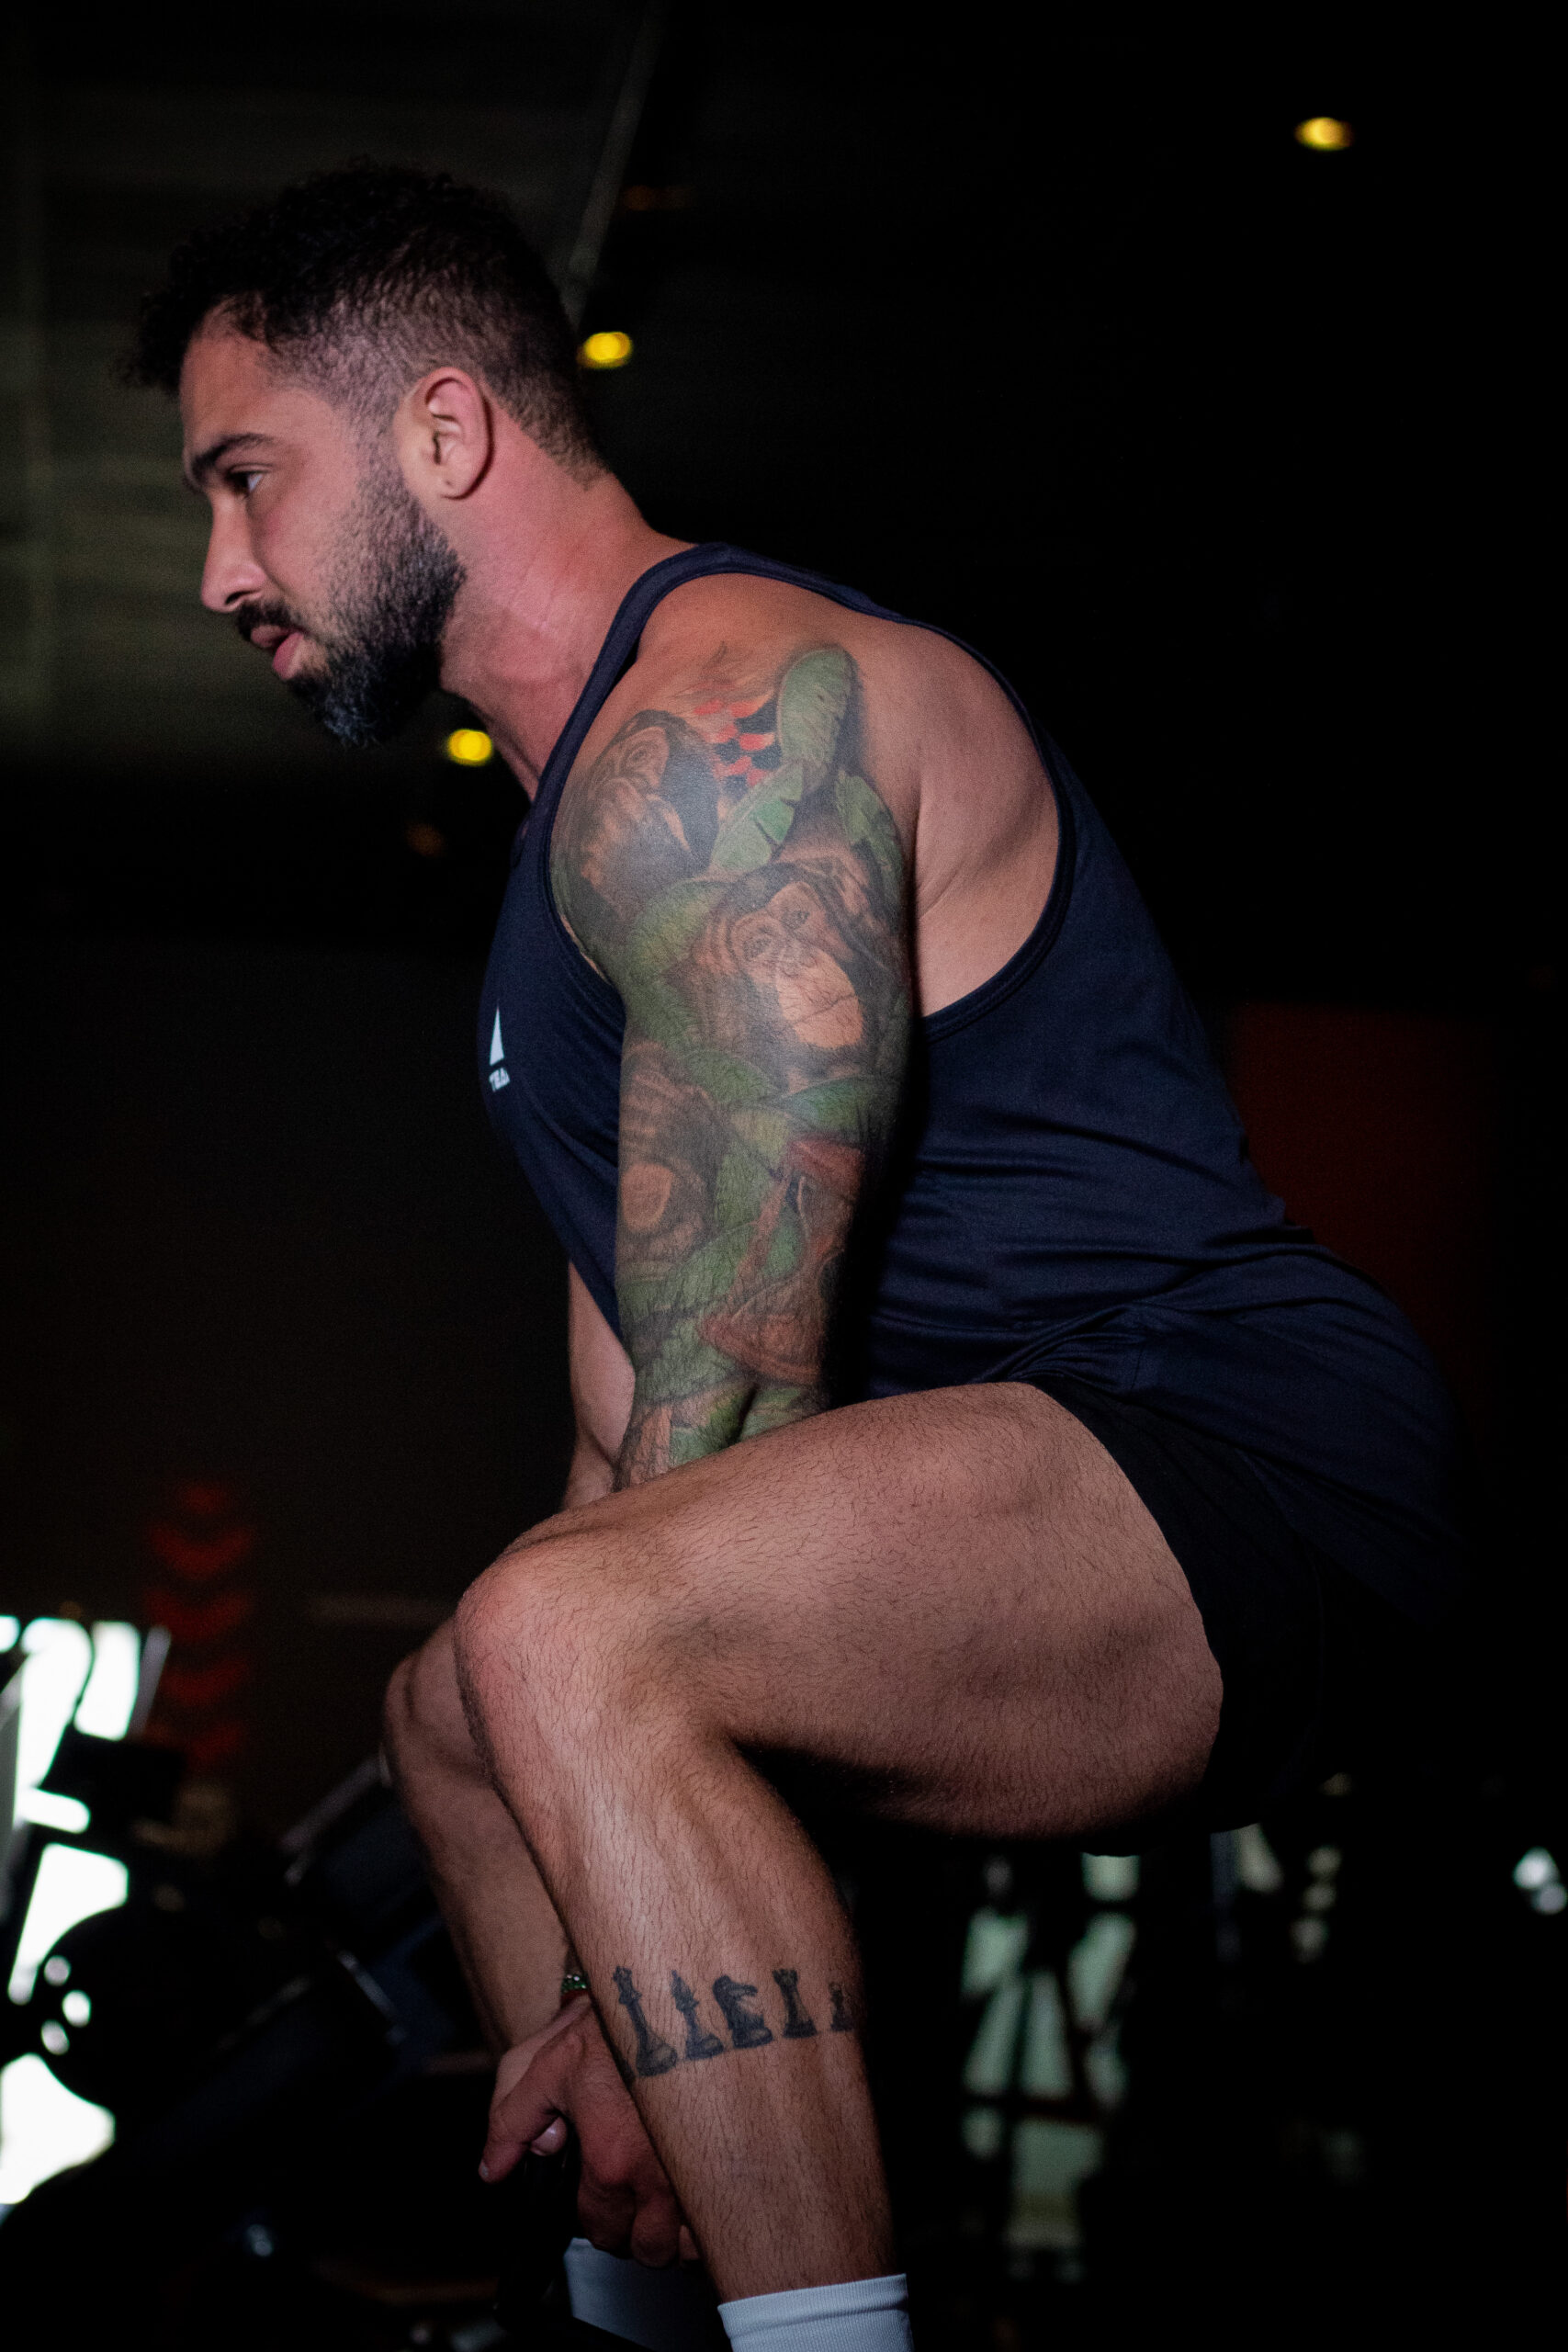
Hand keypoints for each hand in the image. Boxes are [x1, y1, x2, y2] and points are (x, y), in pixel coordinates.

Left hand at [481, 1995, 700, 2266]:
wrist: (679, 1987)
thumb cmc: (617, 2019)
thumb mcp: (549, 2059)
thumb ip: (512, 2118)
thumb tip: (494, 2170)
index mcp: (611, 2158)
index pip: (599, 2229)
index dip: (595, 2216)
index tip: (600, 2191)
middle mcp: (659, 2177)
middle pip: (647, 2247)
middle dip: (636, 2227)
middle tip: (632, 2191)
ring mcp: (703, 2173)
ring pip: (690, 2242)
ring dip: (679, 2227)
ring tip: (669, 2191)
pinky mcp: (736, 2161)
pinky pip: (726, 2216)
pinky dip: (713, 2210)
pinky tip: (700, 2180)